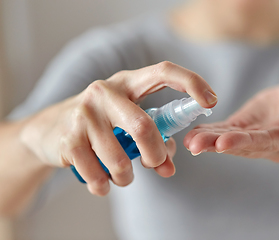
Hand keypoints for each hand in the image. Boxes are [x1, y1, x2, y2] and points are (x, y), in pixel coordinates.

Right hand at [20, 61, 216, 195]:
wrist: (49, 129)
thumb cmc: (102, 124)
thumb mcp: (129, 123)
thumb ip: (155, 141)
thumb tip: (170, 167)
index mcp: (128, 83)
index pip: (164, 71)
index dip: (192, 83)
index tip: (211, 101)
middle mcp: (105, 92)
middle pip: (143, 127)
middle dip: (155, 154)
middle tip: (154, 164)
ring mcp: (84, 113)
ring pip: (120, 159)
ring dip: (127, 176)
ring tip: (123, 176)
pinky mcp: (68, 138)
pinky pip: (96, 174)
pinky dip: (105, 185)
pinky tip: (103, 183)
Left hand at [184, 72, 278, 161]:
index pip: (266, 141)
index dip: (244, 142)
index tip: (223, 143)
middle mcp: (271, 143)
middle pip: (243, 145)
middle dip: (217, 144)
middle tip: (195, 144)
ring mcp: (256, 138)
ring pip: (231, 141)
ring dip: (209, 142)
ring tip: (189, 141)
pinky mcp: (245, 129)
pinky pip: (226, 132)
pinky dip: (210, 133)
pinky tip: (194, 133)